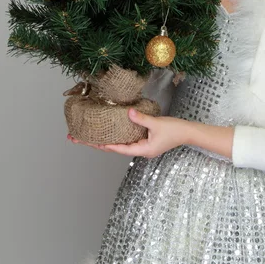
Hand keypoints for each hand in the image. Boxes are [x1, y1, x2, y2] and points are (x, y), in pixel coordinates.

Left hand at [68, 108, 189, 157]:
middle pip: (114, 147)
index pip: (117, 148)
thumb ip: (142, 119)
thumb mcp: (157, 123)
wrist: (187, 132)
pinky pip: (126, 139)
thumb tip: (128, 113)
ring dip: (103, 140)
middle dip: (95, 143)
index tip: (88, 142)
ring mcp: (141, 145)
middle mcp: (139, 150)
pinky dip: (115, 136)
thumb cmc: (174, 129)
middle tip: (76, 138)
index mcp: (142, 150)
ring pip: (118, 143)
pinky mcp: (144, 140)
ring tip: (86, 135)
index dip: (102, 145)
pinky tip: (108, 131)